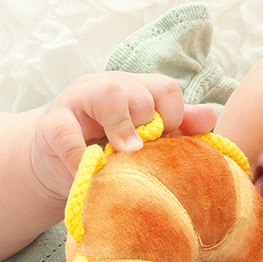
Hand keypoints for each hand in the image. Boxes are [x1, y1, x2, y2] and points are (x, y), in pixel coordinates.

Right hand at [30, 72, 217, 200]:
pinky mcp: (51, 125)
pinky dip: (80, 157)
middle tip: (141, 152)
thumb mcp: (144, 140)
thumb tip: (211, 116)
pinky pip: (67, 135)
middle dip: (146, 123)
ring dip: (122, 126)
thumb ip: (177, 128)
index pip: (165, 89)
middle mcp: (108, 88)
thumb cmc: (107, 151)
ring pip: (107, 94)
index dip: (172, 116)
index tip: (165, 141)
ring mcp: (77, 102)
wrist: (55, 165)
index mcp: (135, 91)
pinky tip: (89, 173)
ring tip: (125, 154)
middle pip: (138, 91)